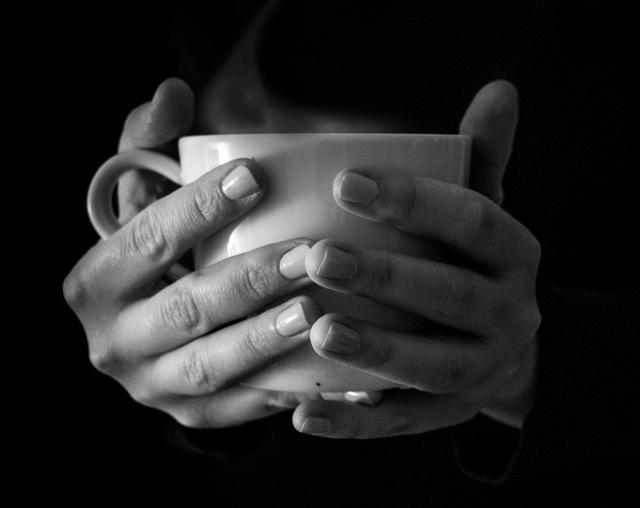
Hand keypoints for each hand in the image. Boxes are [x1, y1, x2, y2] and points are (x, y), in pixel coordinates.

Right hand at [64, 78, 322, 427]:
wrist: (145, 329)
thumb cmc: (155, 252)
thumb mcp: (142, 196)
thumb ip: (150, 143)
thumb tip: (173, 92)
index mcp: (98, 279)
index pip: (147, 238)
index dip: (198, 208)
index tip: (256, 177)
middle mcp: (115, 339)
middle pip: (185, 309)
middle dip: (248, 281)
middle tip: (309, 253)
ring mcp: (151, 386)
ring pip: (210, 366)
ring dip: (265, 341)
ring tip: (317, 313)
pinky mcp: (189, 415)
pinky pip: (239, 410)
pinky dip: (285, 395)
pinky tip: (329, 381)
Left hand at [293, 80, 540, 437]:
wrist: (504, 346)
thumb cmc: (473, 263)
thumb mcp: (482, 212)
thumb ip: (483, 159)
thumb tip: (499, 91)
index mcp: (515, 254)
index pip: (474, 220)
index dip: (415, 201)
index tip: (345, 181)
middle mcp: (509, 313)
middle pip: (450, 295)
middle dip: (386, 276)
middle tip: (317, 257)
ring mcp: (482, 369)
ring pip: (431, 364)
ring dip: (375, 349)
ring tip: (317, 330)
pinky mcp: (449, 414)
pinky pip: (404, 422)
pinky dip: (356, 422)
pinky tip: (304, 415)